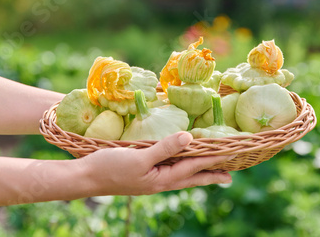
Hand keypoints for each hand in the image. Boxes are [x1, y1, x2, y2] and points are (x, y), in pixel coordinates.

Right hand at [74, 131, 232, 195]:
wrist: (85, 178)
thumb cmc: (110, 168)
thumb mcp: (139, 157)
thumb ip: (164, 148)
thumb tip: (190, 138)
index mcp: (163, 178)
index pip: (196, 166)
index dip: (215, 158)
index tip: (234, 153)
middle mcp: (161, 181)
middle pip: (192, 176)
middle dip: (212, 174)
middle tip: (230, 176)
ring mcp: (152, 179)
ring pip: (182, 174)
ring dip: (199, 172)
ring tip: (212, 172)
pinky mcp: (144, 173)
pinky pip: (170, 170)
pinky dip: (182, 166)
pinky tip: (179, 164)